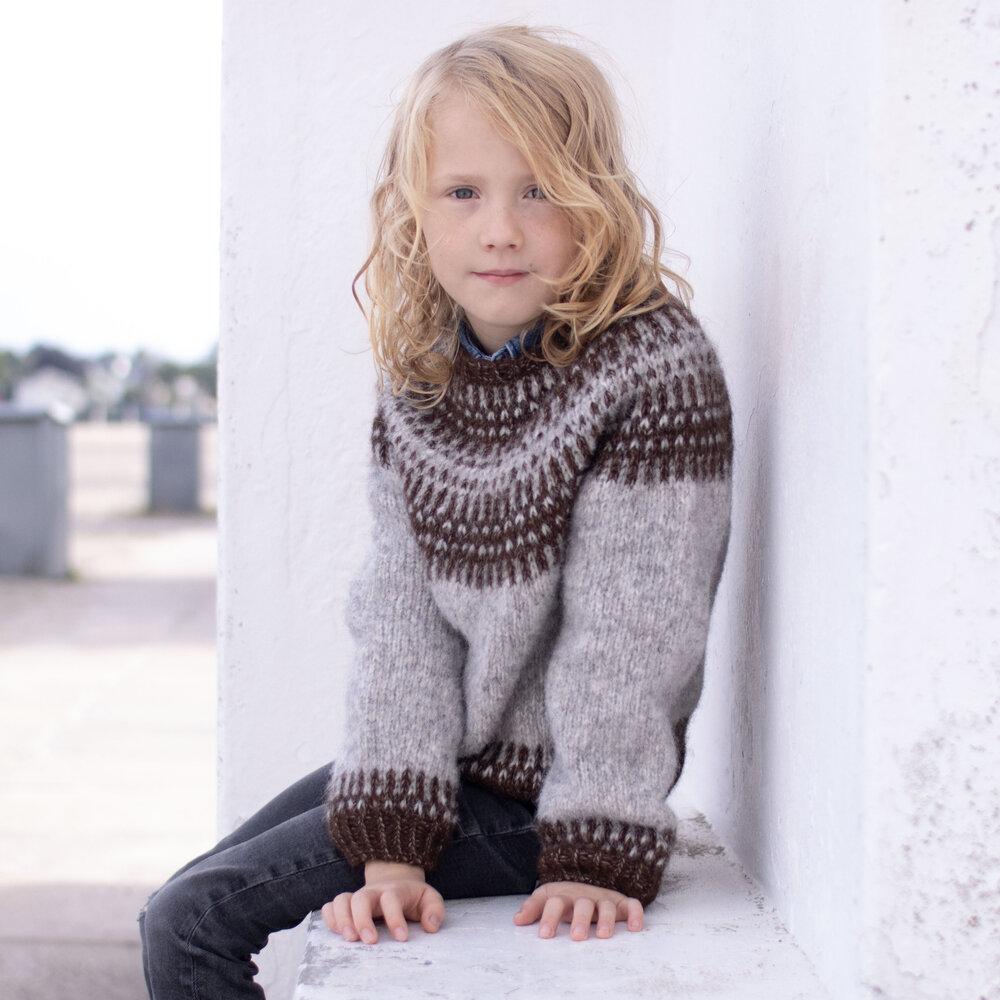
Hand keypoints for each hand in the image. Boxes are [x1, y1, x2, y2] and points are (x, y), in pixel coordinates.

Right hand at [321, 861, 443, 944]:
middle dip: (363, 920)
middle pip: (361, 898)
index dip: (395, 918)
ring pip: (342, 900)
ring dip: (342, 920)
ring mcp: (357, 897)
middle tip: (370, 941)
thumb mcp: (429, 898)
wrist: (395, 879)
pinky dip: (330, 918)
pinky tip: (337, 932)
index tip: (402, 938)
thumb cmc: (412, 896)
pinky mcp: (346, 905)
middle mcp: (373, 892)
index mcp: (394, 890)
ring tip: (350, 939)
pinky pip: (330, 906)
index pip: (391, 899)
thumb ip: (434, 910)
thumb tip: (430, 926)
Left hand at [512, 881, 643, 940]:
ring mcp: (604, 898)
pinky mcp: (622, 902)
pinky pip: (632, 905)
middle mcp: (585, 896)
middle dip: (579, 920)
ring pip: (606, 906)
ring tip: (603, 935)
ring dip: (605, 919)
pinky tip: (636, 927)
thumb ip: (533, 907)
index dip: (549, 917)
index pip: (555, 903)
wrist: (591, 874)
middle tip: (576, 937)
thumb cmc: (567, 896)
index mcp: (565, 896)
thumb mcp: (548, 896)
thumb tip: (517, 920)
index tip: (544, 935)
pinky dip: (636, 913)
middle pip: (582, 904)